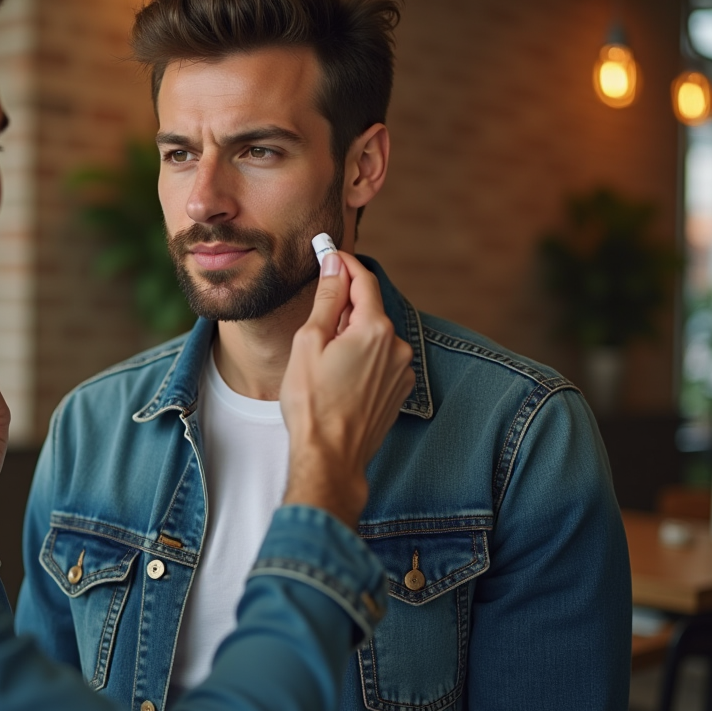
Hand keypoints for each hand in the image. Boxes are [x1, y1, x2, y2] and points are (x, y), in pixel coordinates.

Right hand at [279, 252, 414, 525]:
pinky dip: (362, 358)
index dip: (345, 264)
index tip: (329, 254)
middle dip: (344, 305)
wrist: (330, 456)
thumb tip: (334, 265)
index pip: (364, 280)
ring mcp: (402, 371)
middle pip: (370, 309)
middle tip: (316, 317)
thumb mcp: (309, 342)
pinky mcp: (399, 391)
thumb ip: (327, 299)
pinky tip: (339, 377)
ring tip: (322, 358)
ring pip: (375, 336)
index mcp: (374, 329)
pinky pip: (381, 360)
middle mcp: (397, 346)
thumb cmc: (312, 402)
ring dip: (352, 335)